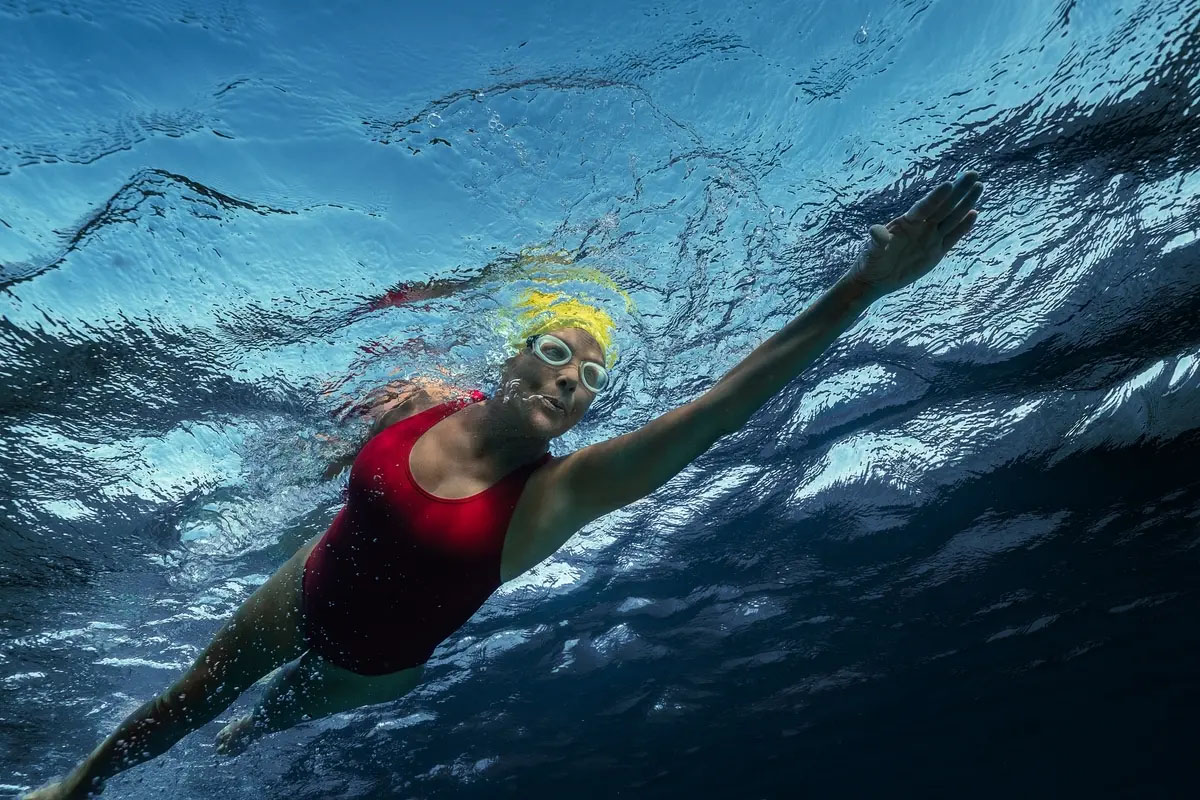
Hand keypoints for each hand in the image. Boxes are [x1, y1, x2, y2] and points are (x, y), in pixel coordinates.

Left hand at [847, 171, 982, 296]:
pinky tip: (974, 212)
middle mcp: (921, 227)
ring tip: (978, 186)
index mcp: (906, 223)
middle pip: (943, 206)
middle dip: (958, 190)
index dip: (936, 197)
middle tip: (972, 174)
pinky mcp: (936, 252)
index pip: (924, 207)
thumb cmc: (870, 262)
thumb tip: (876, 232)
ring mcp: (930, 238)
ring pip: (952, 218)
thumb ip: (876, 241)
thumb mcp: (871, 252)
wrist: (875, 279)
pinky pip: (953, 237)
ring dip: (965, 203)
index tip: (949, 184)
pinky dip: (963, 226)